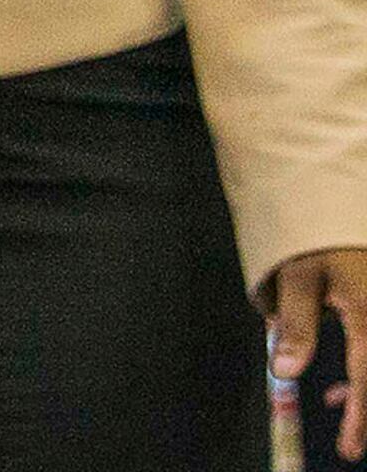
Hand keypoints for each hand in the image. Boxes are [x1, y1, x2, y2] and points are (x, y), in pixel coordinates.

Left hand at [271, 247, 366, 460]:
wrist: (331, 199)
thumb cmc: (313, 236)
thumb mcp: (295, 277)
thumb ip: (296, 326)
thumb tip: (287, 371)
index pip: (366, 376)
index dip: (360, 417)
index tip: (350, 447)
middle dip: (365, 407)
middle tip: (349, 440)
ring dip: (363, 387)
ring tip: (334, 402)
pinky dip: (363, 369)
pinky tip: (343, 382)